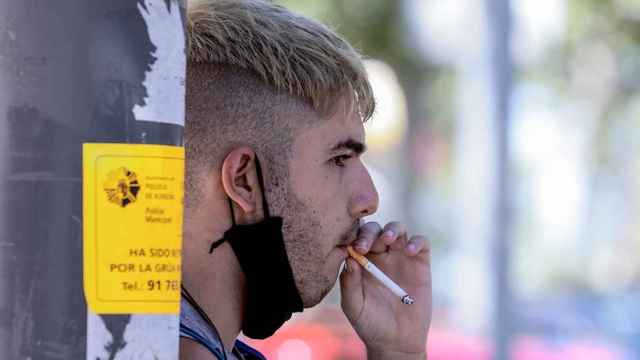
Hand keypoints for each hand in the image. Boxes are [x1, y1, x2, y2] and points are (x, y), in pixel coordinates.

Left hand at [340, 221, 431, 359]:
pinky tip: (410, 251)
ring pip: (398, 229)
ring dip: (392, 229)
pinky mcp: (420, 263)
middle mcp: (380, 255)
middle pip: (375, 229)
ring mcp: (401, 257)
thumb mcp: (354, 306)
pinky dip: (417, 241)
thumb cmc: (370, 323)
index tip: (353, 247)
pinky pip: (421, 242)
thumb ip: (349, 283)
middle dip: (370, 233)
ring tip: (387, 239)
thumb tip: (349, 258)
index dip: (354, 236)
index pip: (356, 237)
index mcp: (362, 261)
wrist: (397, 341)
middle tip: (365, 245)